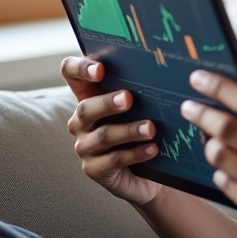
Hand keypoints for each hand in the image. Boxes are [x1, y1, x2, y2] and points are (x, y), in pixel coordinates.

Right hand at [61, 56, 162, 205]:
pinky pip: (113, 160)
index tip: (100, 69)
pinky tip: (152, 149)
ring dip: (128, 130)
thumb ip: (141, 86)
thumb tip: (165, 69)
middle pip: (85, 108)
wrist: (148, 168)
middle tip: (129, 98)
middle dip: (107, 103)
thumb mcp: (142, 104)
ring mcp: (85, 146)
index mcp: (89, 96)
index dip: (80, 68)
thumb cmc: (143, 126)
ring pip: (103, 135)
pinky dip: (135, 153)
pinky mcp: (94, 169)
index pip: (71, 73)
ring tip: (151, 128)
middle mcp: (81, 121)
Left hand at [180, 69, 236, 237]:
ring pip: (218, 155)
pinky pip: (223, 181)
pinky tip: (230, 163)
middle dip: (201, 112)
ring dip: (209, 141)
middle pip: (226, 128)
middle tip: (189, 104)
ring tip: (211, 135)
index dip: (220, 87)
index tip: (200, 77)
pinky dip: (221, 168)